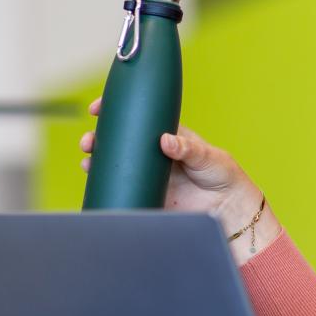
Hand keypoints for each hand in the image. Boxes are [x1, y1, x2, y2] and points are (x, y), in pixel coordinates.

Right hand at [79, 98, 261, 228]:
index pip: (140, 119)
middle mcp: (154, 152)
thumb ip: (188, 148)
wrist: (227, 208)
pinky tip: (96, 180)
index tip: (99, 108)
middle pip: (121, 141)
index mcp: (168, 135)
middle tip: (89, 140)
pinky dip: (108, 183)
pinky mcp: (148, 193)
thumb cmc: (222, 175)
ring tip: (88, 160)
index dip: (117, 111)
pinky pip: (124, 186)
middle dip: (99, 137)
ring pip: (116, 163)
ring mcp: (149, 173)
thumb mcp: (207, 156)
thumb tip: (166, 140)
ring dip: (98, 159)